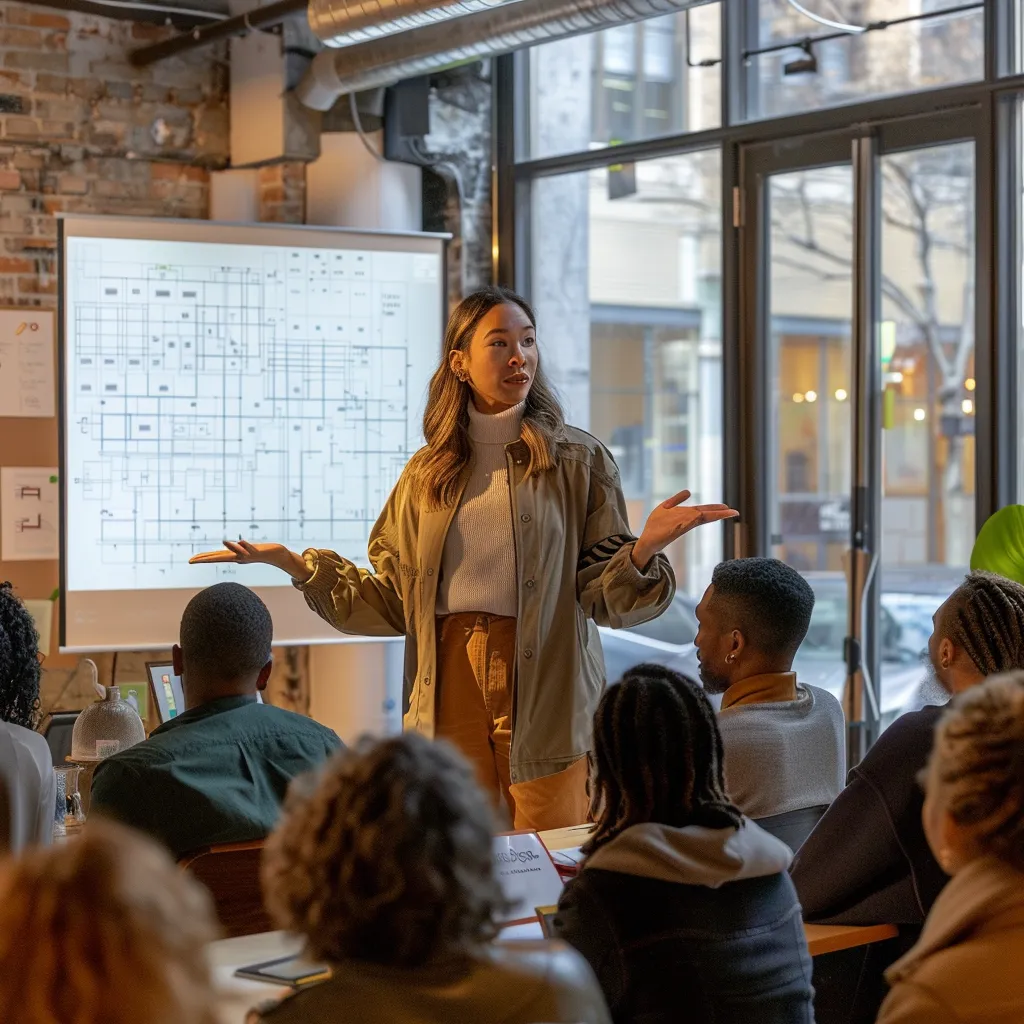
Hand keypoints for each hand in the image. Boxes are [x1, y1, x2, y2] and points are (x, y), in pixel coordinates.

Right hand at [189, 540, 311, 581]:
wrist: (276, 555)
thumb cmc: (259, 552)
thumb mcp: (244, 550)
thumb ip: (234, 549)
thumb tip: (225, 547)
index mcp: (234, 556)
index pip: (215, 558)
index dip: (202, 559)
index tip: (190, 560)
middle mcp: (239, 557)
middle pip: (220, 558)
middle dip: (206, 558)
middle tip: (192, 559)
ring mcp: (248, 555)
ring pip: (237, 552)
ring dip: (230, 547)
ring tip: (223, 541)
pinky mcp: (258, 552)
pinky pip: (251, 548)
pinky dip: (246, 546)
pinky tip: (241, 541)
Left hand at [632, 491, 738, 568]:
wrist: (646, 539)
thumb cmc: (656, 525)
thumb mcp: (666, 507)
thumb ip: (677, 499)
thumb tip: (689, 491)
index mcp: (686, 515)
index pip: (704, 511)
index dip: (716, 509)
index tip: (729, 508)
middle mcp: (685, 521)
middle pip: (705, 515)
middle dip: (719, 514)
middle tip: (734, 512)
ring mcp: (680, 526)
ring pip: (696, 519)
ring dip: (709, 515)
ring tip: (723, 513)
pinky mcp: (671, 531)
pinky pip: (682, 525)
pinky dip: (690, 521)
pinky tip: (697, 516)